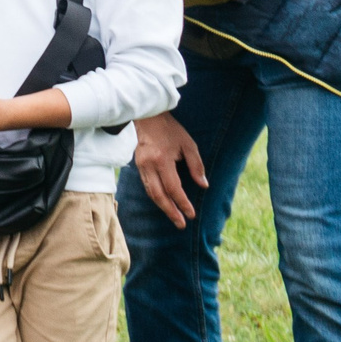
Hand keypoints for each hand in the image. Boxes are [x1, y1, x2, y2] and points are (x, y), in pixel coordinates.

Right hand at [132, 112, 207, 227]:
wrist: (147, 117)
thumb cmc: (170, 129)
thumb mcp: (188, 145)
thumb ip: (196, 165)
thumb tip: (203, 185)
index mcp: (162, 160)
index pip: (173, 188)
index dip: (182, 203)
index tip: (191, 214)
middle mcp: (148, 165)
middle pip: (158, 195)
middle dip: (170, 211)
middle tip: (181, 224)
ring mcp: (140, 166)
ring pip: (150, 192)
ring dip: (163, 207)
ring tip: (174, 217)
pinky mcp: (137, 165)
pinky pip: (147, 186)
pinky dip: (156, 197)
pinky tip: (164, 203)